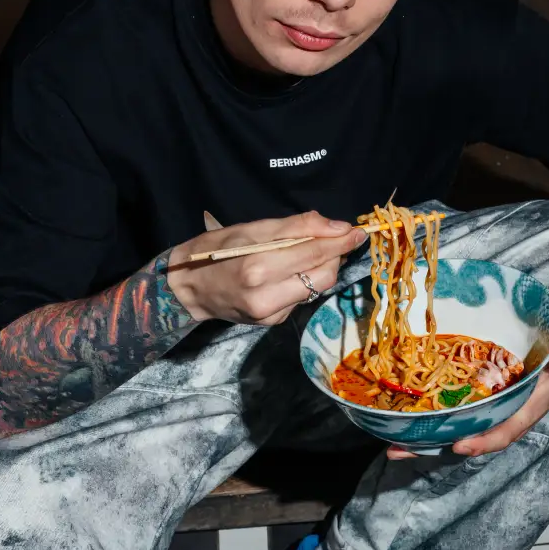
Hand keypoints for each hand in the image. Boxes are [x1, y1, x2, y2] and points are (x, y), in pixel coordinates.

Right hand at [167, 211, 366, 326]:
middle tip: (335, 238)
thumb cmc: (215, 251)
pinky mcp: (274, 323)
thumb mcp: (250, 229)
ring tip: (310, 251)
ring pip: (316, 288)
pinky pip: (303, 297)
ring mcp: (272, 315)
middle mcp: (267, 297)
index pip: (314, 254)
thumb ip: (295, 227)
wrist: (189, 289)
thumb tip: (337, 227)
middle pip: (323, 276)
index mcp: (257, 268)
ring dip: (321, 267)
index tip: (358, 231)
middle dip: (334, 255)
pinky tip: (290, 271)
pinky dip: (304, 280)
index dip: (340, 242)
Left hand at [385, 334, 548, 460]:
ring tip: (391, 444)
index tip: (460, 446)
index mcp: (525, 410)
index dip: (483, 441)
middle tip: (400, 451)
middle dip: (436, 447)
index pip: (504, 432)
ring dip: (424, 439)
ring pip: (455, 429)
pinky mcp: (478, 400)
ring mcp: (488, 410)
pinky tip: (400, 420)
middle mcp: (503, 415)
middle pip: (469, 438)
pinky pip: (453, 413)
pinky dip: (429, 419)